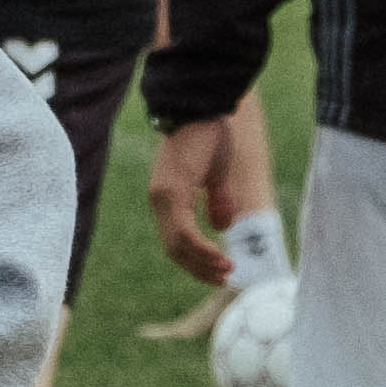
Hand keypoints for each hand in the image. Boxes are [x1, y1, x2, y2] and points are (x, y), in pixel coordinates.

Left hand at [147, 111, 247, 286]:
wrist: (200, 108)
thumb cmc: (208, 135)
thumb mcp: (215, 175)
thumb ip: (217, 200)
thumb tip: (223, 225)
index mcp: (168, 197)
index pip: (176, 239)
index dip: (195, 259)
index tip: (217, 271)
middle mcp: (160, 200)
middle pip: (174, 248)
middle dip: (199, 268)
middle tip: (222, 279)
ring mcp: (163, 196)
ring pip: (177, 244)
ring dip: (202, 262)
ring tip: (225, 271)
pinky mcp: (171, 191)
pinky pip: (184, 231)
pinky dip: (201, 248)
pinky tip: (219, 256)